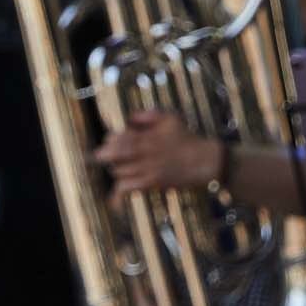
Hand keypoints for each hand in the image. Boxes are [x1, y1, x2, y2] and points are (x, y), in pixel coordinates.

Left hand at [94, 109, 224, 196]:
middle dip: (104, 155)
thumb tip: (128, 119)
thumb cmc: (187, 138)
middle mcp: (146, 153)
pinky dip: (119, 188)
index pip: (119, 138)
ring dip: (116, 169)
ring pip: (119, 171)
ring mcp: (148, 169)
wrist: (204, 161)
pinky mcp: (151, 183)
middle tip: (102, 155)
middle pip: (114, 154)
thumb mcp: (171, 118)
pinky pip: (126, 187)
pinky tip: (119, 190)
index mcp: (149, 136)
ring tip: (120, 167)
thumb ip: (148, 115)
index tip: (109, 141)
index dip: (110, 140)